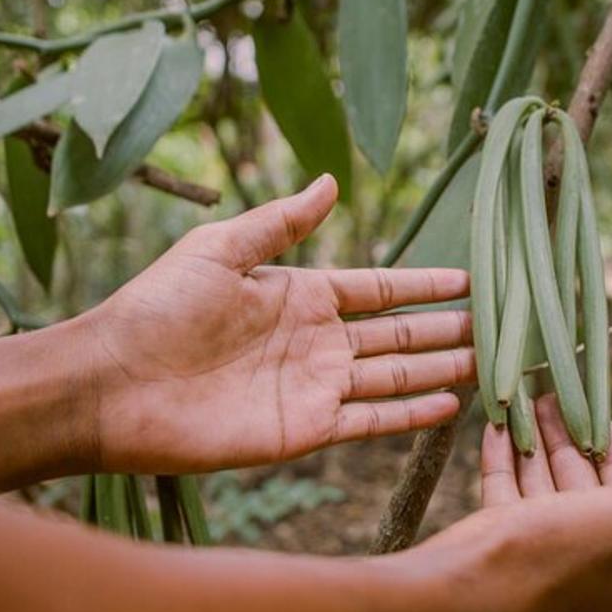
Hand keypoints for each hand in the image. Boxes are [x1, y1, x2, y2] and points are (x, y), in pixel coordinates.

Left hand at [82, 175, 474, 473]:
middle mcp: (316, 341)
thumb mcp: (222, 249)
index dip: (424, 286)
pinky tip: (450, 407)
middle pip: (399, 334)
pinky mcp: (305, 430)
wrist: (112, 384)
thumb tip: (331, 181)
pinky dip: (411, 415)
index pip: (379, 289)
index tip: (470, 280)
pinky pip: (371, 420)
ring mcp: (314, 387)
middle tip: (499, 325)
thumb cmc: (157, 308)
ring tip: (490, 363)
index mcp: (299, 295)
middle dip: (447, 330)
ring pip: (395, 376)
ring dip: (440, 370)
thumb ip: (281, 222)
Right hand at [411, 395, 611, 611]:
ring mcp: (540, 582)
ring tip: (526, 399)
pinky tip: (496, 427)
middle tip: (552, 396)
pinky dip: (506, 468)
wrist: (456, 601)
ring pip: (544, 501)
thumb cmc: (550, 559)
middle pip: (586, 501)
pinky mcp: (498, 569)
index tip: (596, 413)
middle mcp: (589, 592)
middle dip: (569, 445)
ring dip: (536, 448)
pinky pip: (508, 510)